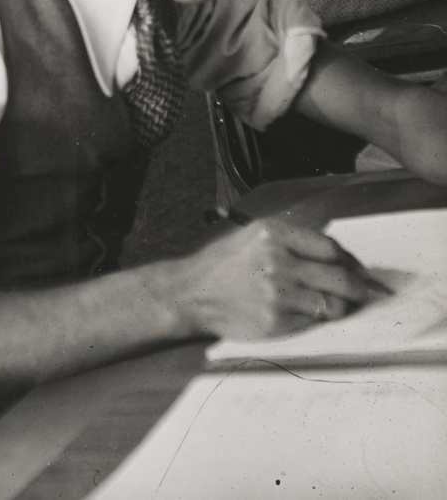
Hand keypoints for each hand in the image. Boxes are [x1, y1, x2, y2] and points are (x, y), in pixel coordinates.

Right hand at [154, 218, 375, 340]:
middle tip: (365, 293)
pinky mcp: (277, 320)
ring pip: (334, 303)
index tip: (360, 270)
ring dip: (342, 306)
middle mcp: (278, 260)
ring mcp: (278, 292)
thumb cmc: (222, 264)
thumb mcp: (251, 236)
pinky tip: (306, 314)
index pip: (331, 248)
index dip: (352, 261)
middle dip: (360, 287)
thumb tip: (338, 256)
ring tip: (337, 305)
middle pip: (342, 276)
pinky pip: (314, 321)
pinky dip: (318, 319)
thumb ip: (290, 241)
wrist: (190, 293)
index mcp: (273, 234)